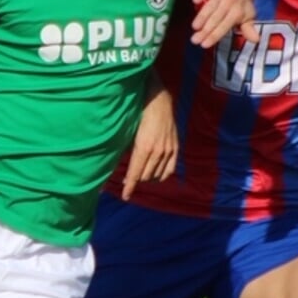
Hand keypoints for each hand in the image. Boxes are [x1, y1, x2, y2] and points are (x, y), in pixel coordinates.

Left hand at [121, 84, 177, 199]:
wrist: (158, 101)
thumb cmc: (139, 114)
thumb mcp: (130, 133)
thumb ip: (128, 151)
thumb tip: (122, 166)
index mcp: (144, 148)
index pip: (135, 174)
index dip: (129, 187)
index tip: (126, 196)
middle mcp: (157, 152)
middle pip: (145, 176)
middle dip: (136, 179)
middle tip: (129, 178)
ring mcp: (168, 151)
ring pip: (156, 175)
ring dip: (147, 177)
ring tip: (141, 173)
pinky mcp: (175, 149)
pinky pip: (169, 170)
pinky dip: (161, 175)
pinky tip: (155, 174)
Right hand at [188, 0, 255, 46]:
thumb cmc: (241, 5)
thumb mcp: (248, 17)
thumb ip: (248, 29)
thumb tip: (256, 40)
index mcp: (238, 12)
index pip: (224, 26)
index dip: (214, 36)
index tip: (204, 45)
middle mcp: (230, 2)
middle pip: (215, 19)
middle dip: (205, 30)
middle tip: (195, 40)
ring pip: (209, 7)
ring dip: (201, 17)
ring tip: (194, 27)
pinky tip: (195, 2)